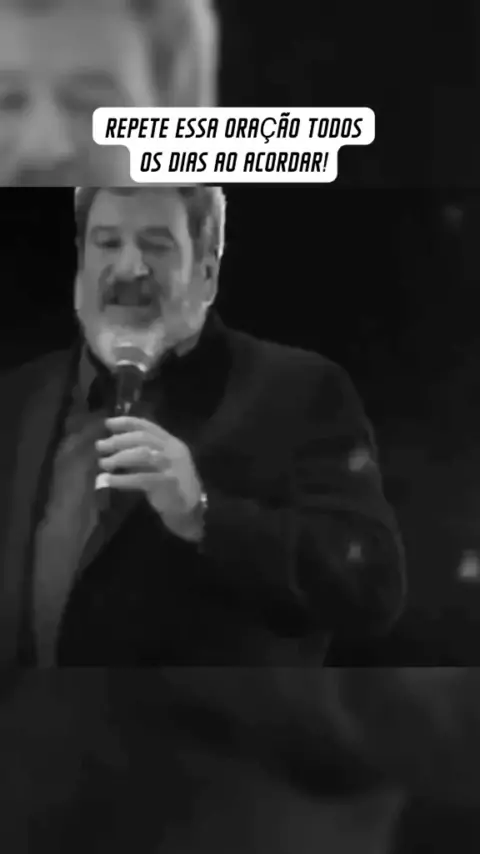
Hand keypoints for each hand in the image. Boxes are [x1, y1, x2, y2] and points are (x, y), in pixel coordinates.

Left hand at [95, 416, 203, 541]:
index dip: (126, 423)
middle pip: (143, 438)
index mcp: (171, 442)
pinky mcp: (168, 483)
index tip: (107, 423)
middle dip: (118, 440)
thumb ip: (142, 452)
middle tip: (99, 446)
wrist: (189, 508)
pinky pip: (141, 478)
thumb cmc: (170, 483)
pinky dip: (122, 479)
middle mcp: (173, 450)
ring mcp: (172, 466)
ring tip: (102, 464)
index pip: (147, 425)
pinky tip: (109, 481)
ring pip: (142, 455)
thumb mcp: (158, 463)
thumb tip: (112, 445)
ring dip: (119, 458)